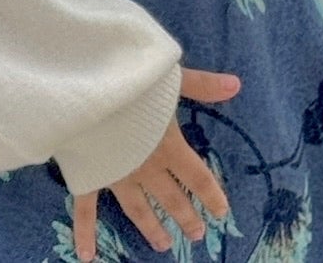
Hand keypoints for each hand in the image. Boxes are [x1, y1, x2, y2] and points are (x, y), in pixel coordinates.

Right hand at [71, 65, 240, 259]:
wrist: (87, 93)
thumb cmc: (130, 83)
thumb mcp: (169, 79)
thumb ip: (201, 86)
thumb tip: (236, 85)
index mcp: (168, 147)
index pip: (198, 178)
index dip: (212, 196)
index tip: (222, 213)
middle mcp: (146, 168)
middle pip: (171, 198)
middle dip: (186, 217)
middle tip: (197, 235)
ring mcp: (117, 177)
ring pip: (138, 209)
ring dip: (152, 227)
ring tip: (163, 245)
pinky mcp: (90, 177)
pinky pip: (86, 210)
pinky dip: (85, 233)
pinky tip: (87, 256)